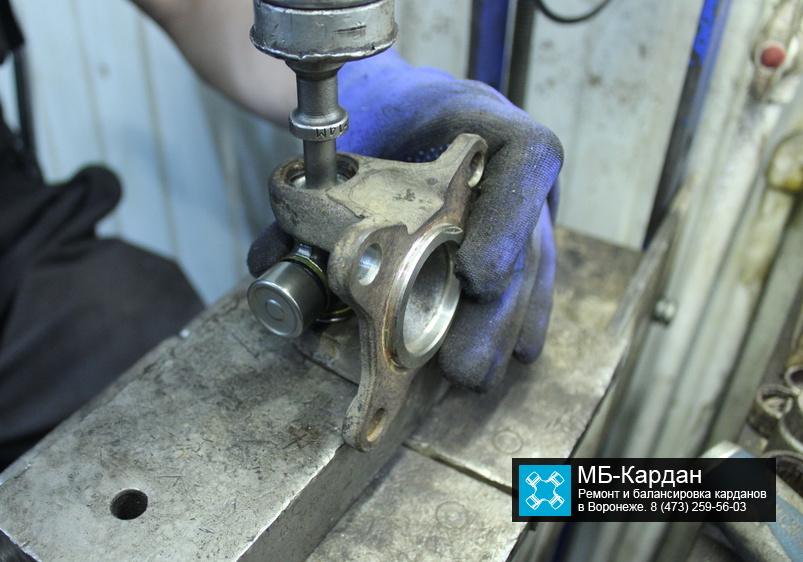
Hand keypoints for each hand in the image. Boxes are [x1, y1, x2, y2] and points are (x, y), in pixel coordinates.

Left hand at [249, 49, 562, 390]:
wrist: (396, 103)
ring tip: (473, 375)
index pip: (525, 159)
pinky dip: (515, 321)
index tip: (477, 275)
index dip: (509, 221)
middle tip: (463, 363)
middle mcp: (514, 163)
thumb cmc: (376, 117)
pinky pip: (530, 278)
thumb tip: (268, 263)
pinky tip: (507, 356)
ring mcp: (527, 198)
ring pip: (534, 268)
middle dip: (497, 311)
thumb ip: (310, 194)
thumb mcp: (347, 136)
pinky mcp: (521, 232)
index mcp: (480, 119)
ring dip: (503, 329)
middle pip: (530, 237)